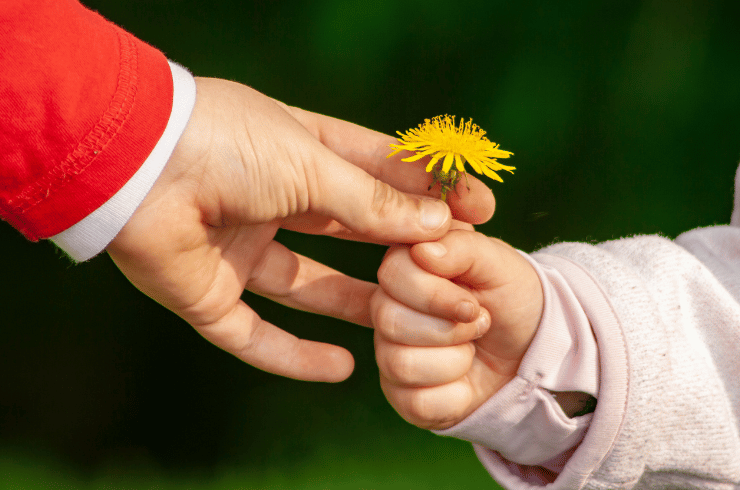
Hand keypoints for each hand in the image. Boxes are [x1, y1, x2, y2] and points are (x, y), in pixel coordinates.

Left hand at [106, 78, 495, 382]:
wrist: (133, 164)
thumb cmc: (229, 142)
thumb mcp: (316, 165)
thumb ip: (375, 201)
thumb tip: (437, 221)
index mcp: (301, 151)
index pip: (381, 173)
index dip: (428, 192)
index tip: (477, 210)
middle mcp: (275, 199)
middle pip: (353, 232)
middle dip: (403, 249)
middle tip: (457, 271)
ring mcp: (241, 247)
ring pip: (310, 286)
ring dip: (357, 306)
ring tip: (408, 325)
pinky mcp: (208, 293)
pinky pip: (255, 336)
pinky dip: (294, 356)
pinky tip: (342, 369)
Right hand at [372, 230, 542, 429]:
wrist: (533, 350)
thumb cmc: (512, 298)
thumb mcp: (500, 264)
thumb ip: (464, 248)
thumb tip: (422, 251)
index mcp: (406, 267)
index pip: (392, 275)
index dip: (435, 295)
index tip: (473, 304)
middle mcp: (387, 307)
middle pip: (389, 321)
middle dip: (450, 329)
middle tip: (480, 323)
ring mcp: (389, 352)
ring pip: (401, 364)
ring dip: (455, 360)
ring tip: (472, 348)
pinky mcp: (401, 394)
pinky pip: (416, 402)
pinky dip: (456, 394)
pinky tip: (466, 380)